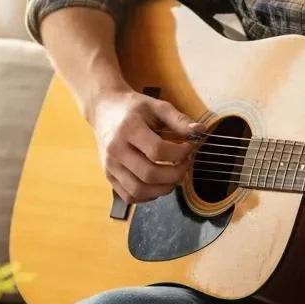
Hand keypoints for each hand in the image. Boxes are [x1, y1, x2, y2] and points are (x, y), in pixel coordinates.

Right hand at [87, 87, 204, 203]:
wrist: (104, 110)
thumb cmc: (133, 108)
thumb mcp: (157, 106)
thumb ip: (179, 120)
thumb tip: (200, 131)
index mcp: (128, 129)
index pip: (157, 151)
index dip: (180, 154)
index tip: (189, 148)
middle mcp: (115, 150)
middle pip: (149, 174)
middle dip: (175, 174)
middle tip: (185, 165)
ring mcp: (110, 166)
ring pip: (139, 191)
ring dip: (163, 189)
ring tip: (174, 176)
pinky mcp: (108, 176)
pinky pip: (130, 196)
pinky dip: (148, 196)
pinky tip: (158, 183)